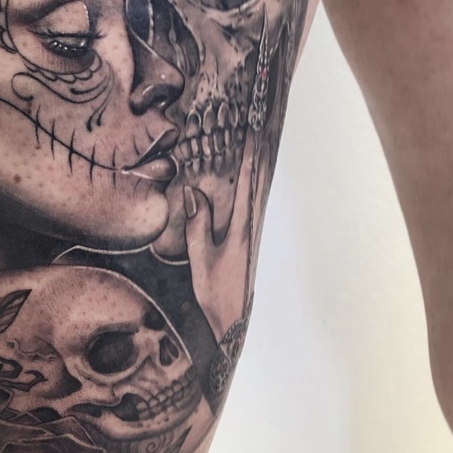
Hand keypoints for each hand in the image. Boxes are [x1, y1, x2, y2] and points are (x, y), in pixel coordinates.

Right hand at [184, 135, 267, 341]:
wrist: (231, 319)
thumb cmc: (216, 290)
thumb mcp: (202, 257)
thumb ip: (198, 224)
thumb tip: (194, 192)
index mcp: (241, 230)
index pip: (245, 186)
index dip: (248, 160)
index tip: (250, 136)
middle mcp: (250, 229)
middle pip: (255, 186)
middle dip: (255, 159)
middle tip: (257, 133)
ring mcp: (249, 236)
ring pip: (253, 196)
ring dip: (253, 173)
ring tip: (254, 150)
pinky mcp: (244, 244)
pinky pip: (247, 209)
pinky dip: (248, 191)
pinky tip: (244, 188)